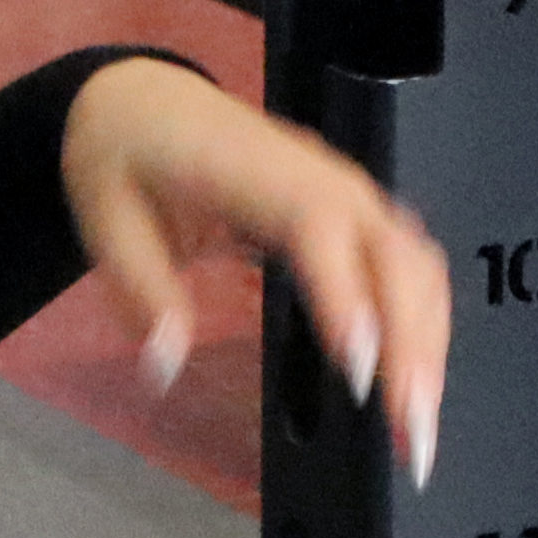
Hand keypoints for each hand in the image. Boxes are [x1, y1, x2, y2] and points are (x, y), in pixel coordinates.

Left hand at [59, 58, 454, 480]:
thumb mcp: (108, 222)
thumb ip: (141, 293)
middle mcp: (322, 179)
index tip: (363, 369)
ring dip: (429, 342)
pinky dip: (424, 322)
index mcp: (257, 173)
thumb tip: (164, 367)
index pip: (320, 226)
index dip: (348, 293)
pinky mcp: (356, 213)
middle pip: (393, 252)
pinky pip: (408, 263)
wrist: (146, 105)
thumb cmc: (128, 159)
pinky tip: (415, 378)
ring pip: (415, 261)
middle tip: (410, 432)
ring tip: (418, 425)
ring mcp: (347, 193)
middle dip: (414, 343)